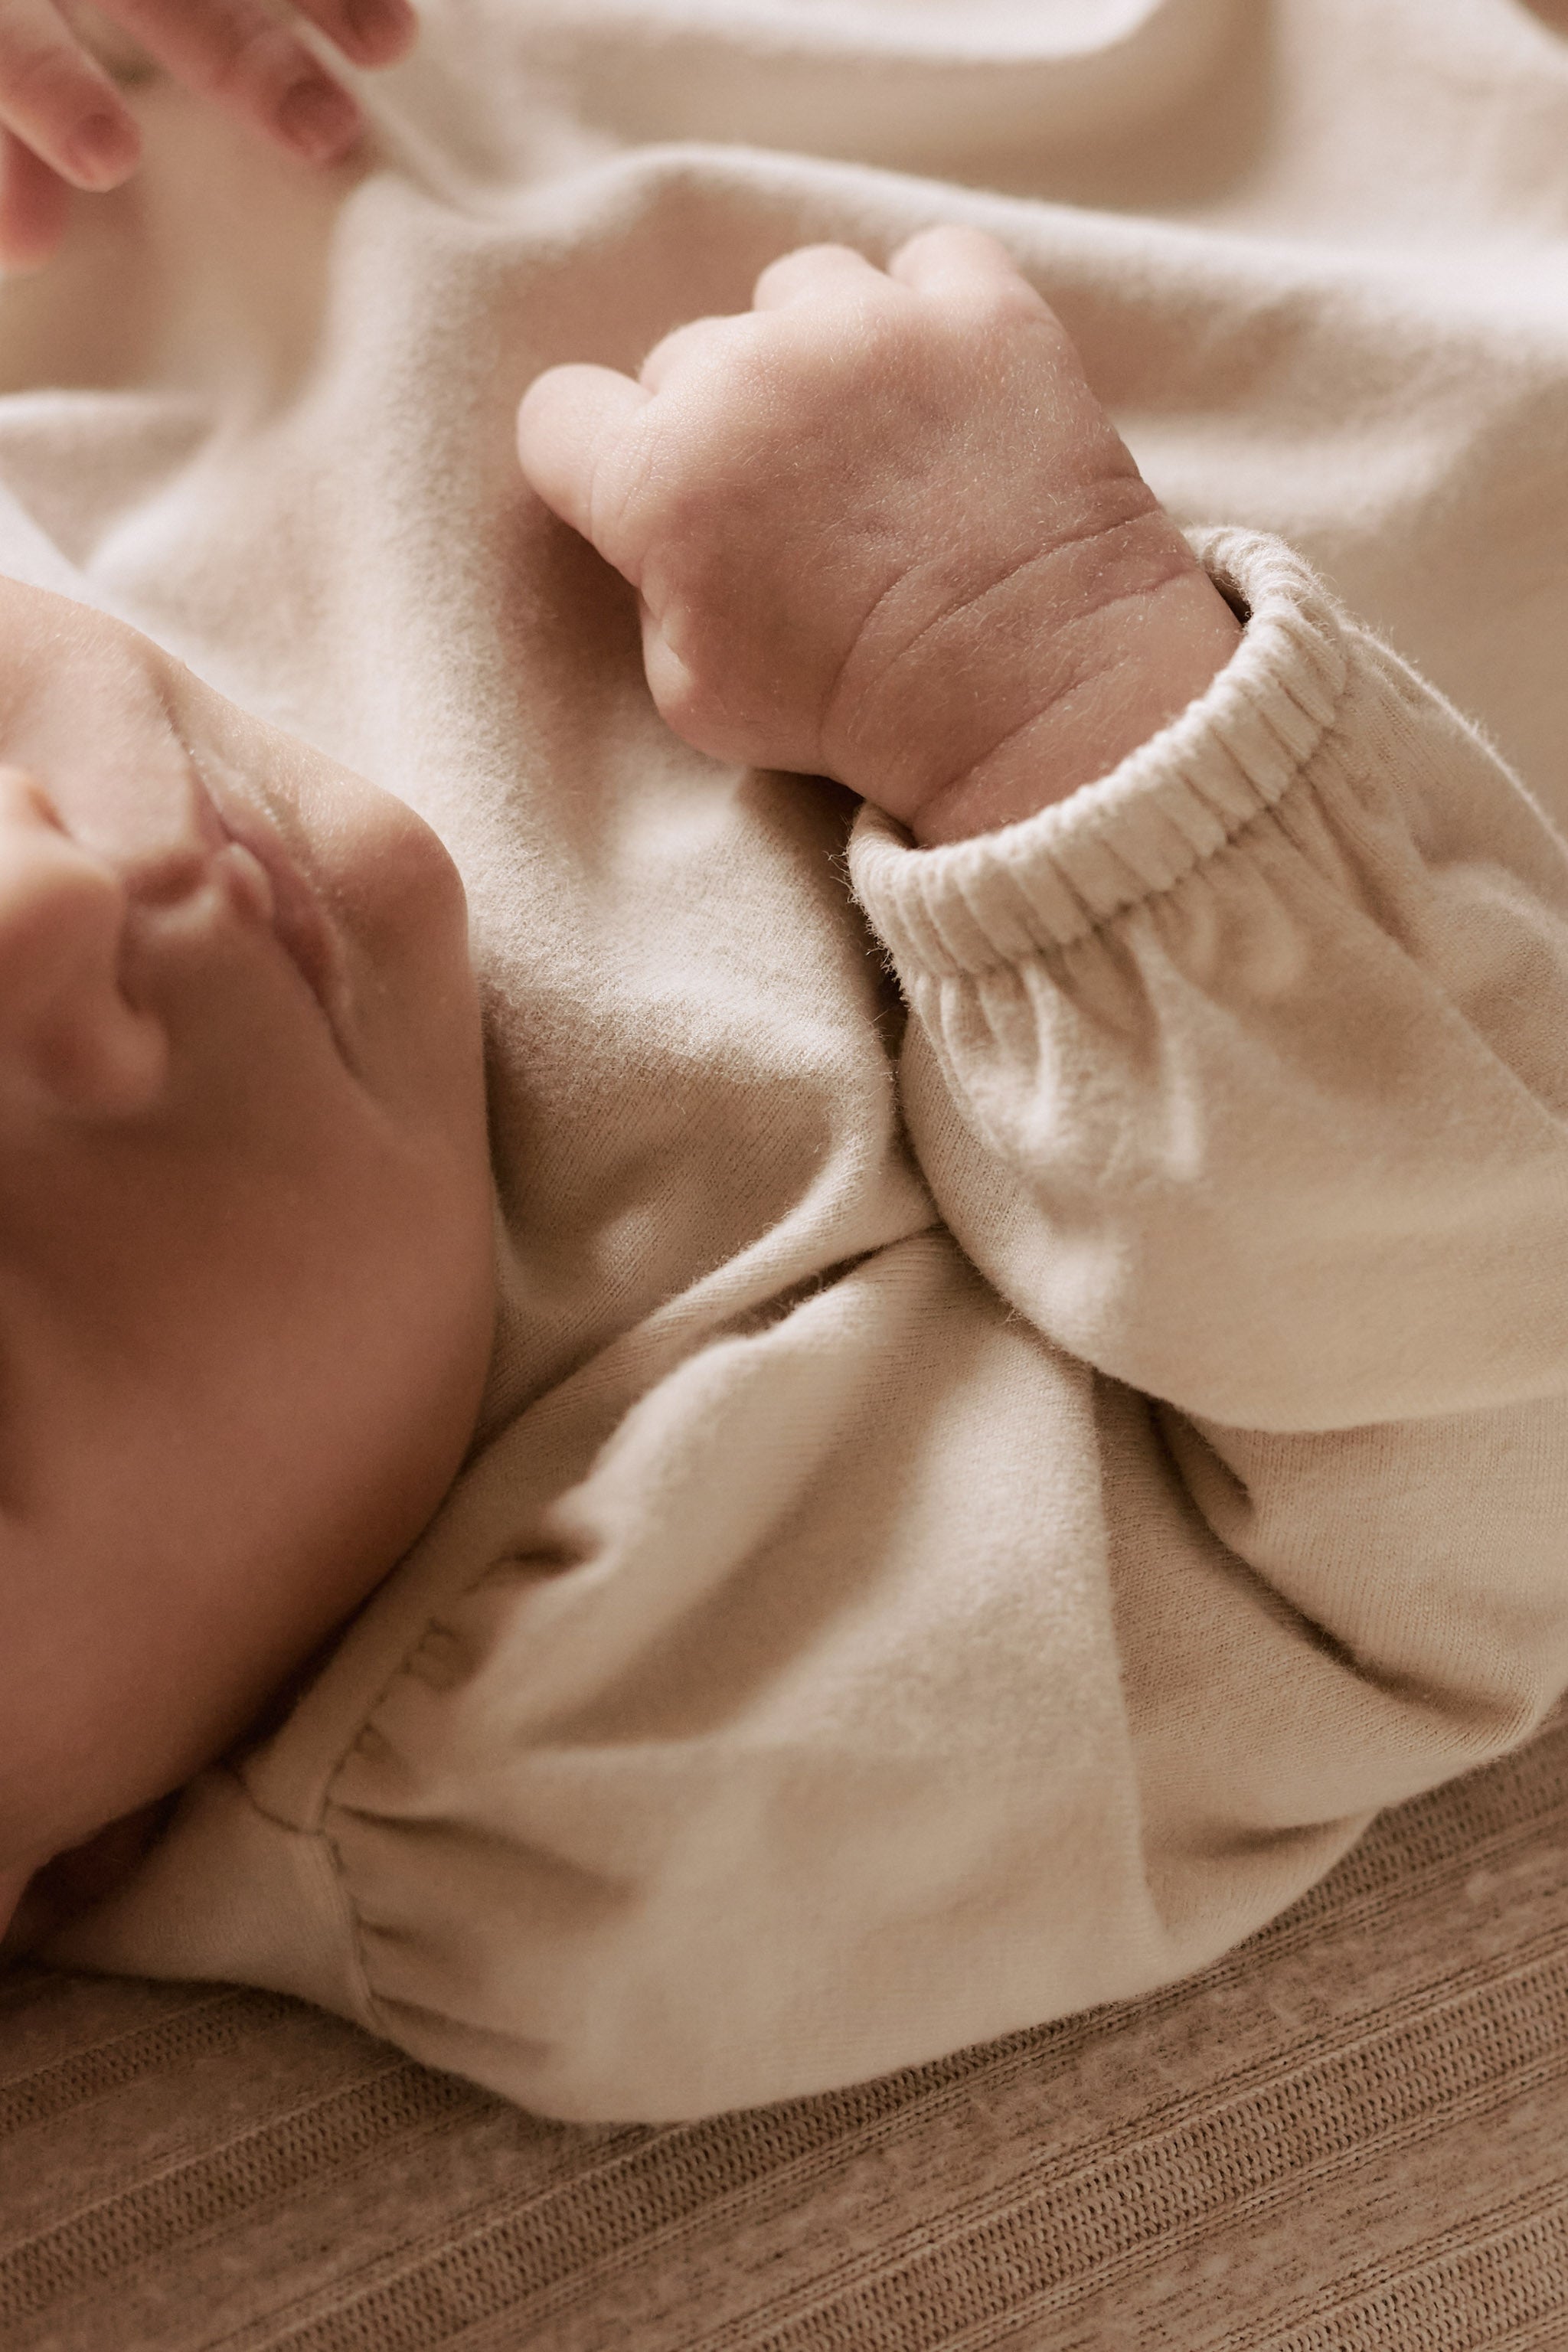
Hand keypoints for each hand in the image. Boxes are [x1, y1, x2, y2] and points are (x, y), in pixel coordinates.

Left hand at [0, 0, 416, 271]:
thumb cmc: (26, 52)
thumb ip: (7, 164)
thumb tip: (30, 246)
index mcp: (7, 1)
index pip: (13, 41)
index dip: (51, 85)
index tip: (109, 159)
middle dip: (235, 50)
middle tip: (318, 131)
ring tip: (390, 47)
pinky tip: (394, 30)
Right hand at [516, 226, 1239, 844]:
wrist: (1032, 696)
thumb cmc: (857, 713)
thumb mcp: (695, 698)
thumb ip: (654, 596)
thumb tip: (668, 543)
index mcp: (658, 476)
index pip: (560, 414)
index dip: (597, 464)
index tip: (644, 504)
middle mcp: (747, 374)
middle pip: (687, 356)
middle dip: (720, 424)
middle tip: (788, 507)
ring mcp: (868, 325)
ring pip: (798, 293)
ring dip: (817, 353)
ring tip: (872, 437)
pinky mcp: (982, 307)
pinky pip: (929, 264)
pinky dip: (934, 312)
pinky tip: (950, 387)